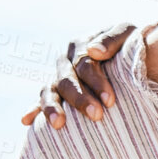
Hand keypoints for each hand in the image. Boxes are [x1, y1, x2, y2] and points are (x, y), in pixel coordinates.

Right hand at [20, 24, 136, 128]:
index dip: (96, 82)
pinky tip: (26, 120)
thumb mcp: (127, 35)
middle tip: (96, 115)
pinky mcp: (57, 92)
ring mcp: (60, 77)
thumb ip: (112, 39)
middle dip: (81, 99)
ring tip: (59, 124)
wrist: (129, 57)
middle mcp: (66, 61)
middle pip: (67, 80)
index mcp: (81, 45)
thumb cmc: (130, 45)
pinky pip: (42, 100)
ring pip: (50, 91)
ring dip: (52, 107)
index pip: (84, 64)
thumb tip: (93, 51)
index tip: (110, 100)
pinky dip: (34, 109)